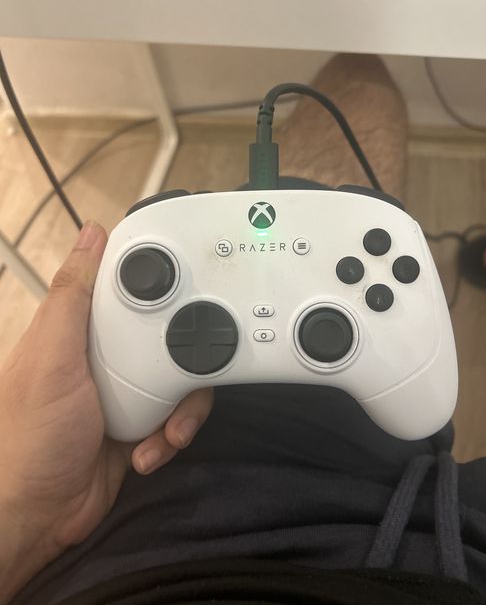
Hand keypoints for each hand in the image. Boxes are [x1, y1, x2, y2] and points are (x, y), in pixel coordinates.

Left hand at [0, 221, 212, 602]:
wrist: (40, 515)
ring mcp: (128, 391)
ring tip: (166, 429)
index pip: (130, 290)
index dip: (160, 282)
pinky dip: (172, 434)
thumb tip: (91, 235)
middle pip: (168, 333)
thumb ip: (73, 297)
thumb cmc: (30, 438)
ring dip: (182, 407)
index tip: (190, 280)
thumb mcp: (51, 358)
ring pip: (181, 377)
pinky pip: (179, 415)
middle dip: (183, 357)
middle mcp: (107, 356)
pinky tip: (150, 450)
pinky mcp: (144, 423)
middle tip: (182, 371)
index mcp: (82, 330)